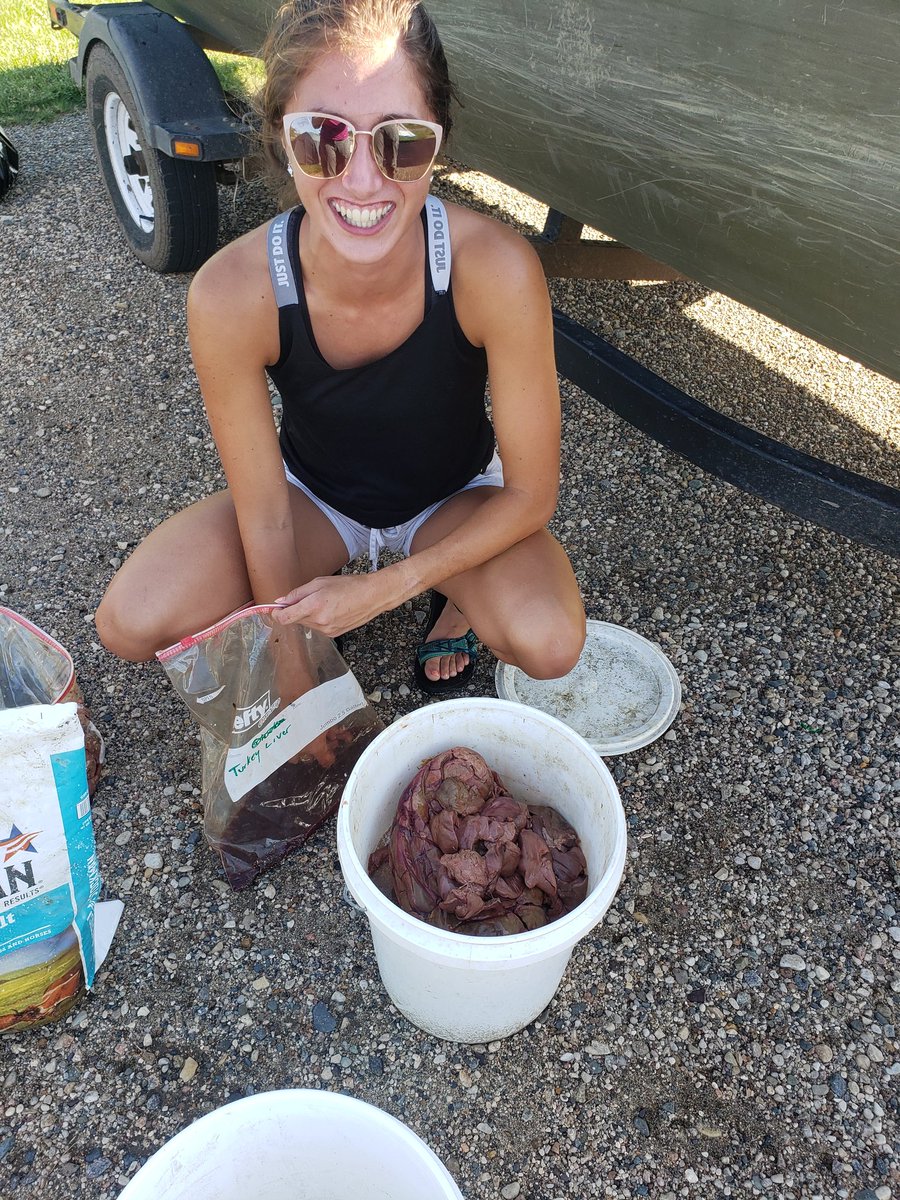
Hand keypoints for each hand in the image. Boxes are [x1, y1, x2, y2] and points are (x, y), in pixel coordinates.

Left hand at [272, 572, 390, 637]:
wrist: (372, 596)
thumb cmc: (348, 585)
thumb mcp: (319, 582)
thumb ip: (297, 593)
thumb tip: (280, 601)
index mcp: (313, 606)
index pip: (285, 618)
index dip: (276, 613)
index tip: (275, 609)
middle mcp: (319, 621)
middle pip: (295, 620)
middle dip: (297, 610)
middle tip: (309, 597)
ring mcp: (327, 630)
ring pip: (307, 624)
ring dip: (309, 615)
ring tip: (326, 602)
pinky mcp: (334, 634)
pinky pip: (318, 628)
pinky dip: (319, 619)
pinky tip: (332, 610)